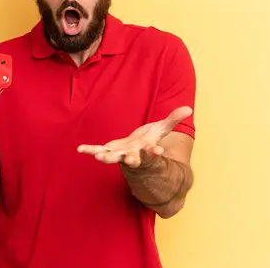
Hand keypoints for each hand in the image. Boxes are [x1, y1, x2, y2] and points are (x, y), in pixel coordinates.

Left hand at [77, 106, 192, 168]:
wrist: (136, 150)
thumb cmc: (150, 139)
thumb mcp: (162, 128)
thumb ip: (173, 119)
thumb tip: (189, 108)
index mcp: (147, 150)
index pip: (152, 153)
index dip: (154, 152)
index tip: (157, 151)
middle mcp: (133, 155)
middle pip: (133, 159)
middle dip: (131, 160)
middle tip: (130, 160)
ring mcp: (119, 154)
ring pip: (113, 158)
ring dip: (106, 157)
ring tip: (99, 157)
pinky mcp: (109, 151)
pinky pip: (98, 150)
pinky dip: (90, 150)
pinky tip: (80, 149)